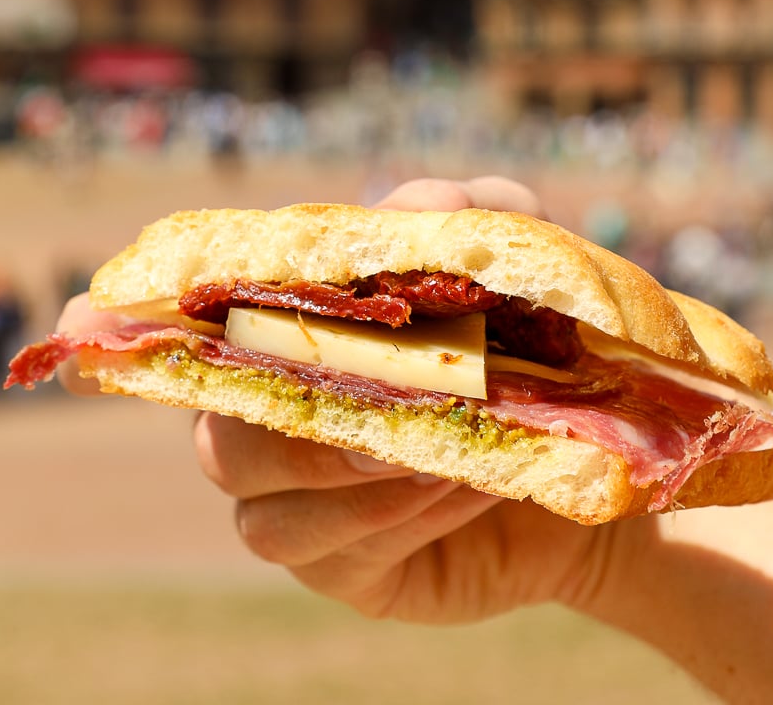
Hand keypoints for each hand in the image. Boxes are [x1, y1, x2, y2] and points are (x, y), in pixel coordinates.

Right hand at [192, 177, 624, 622]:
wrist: (592, 460)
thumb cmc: (532, 348)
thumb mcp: (517, 268)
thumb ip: (476, 221)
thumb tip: (429, 203)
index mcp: (281, 345)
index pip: (204, 337)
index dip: (180, 325)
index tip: (195, 308)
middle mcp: (268, 429)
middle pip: (217, 437)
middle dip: (295, 420)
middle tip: (384, 398)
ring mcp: (298, 507)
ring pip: (263, 513)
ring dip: (354, 479)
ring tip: (448, 452)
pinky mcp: (342, 569)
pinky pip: (335, 556)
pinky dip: (397, 519)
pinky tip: (466, 486)